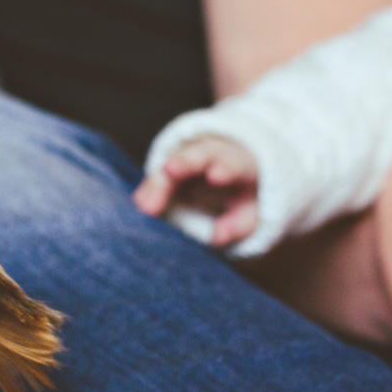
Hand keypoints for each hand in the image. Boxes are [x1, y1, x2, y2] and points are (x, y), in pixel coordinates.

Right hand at [132, 136, 258, 247]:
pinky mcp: (167, 171)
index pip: (234, 163)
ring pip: (171, 166)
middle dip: (185, 161)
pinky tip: (140, 205)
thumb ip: (240, 223)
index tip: (217, 176)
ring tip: (146, 205)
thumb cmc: (245, 198)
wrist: (229, 175)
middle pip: (199, 154)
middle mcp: (212, 154)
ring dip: (158, 183)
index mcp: (240, 164)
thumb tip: (218, 237)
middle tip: (169, 170)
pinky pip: (156, 180)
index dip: (226, 168)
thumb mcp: (251, 211)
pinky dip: (148, 192)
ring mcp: (186, 159)